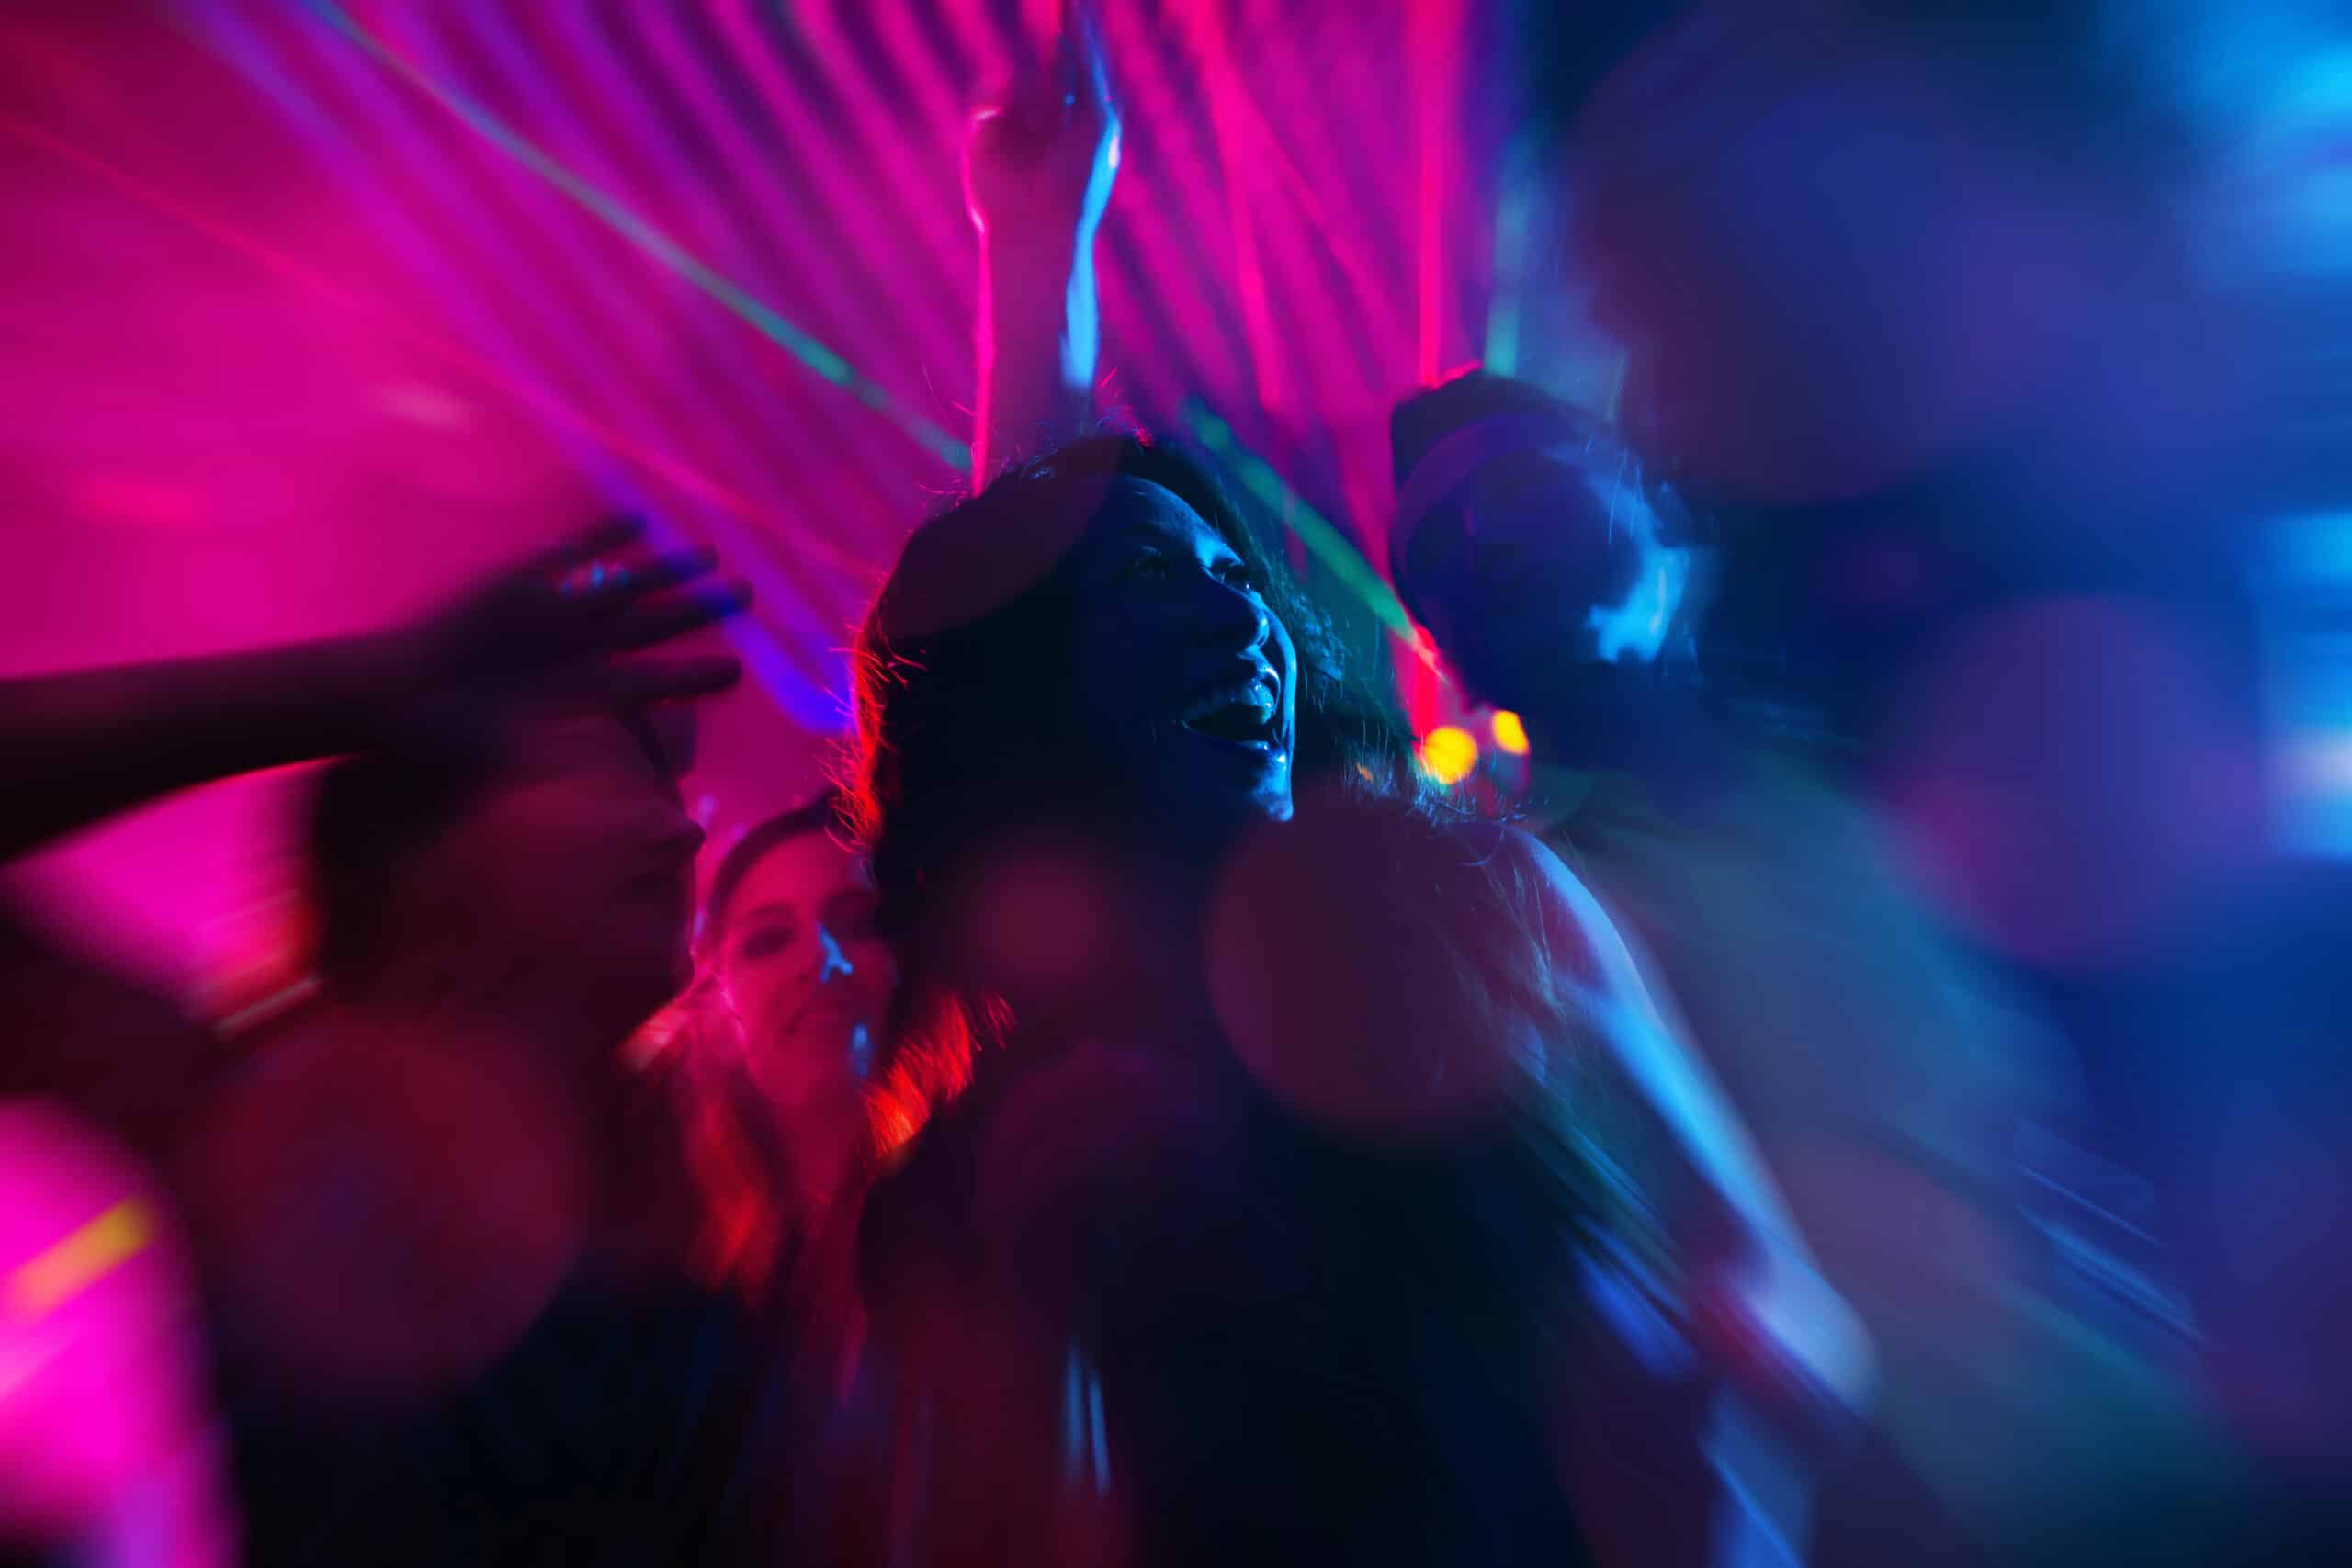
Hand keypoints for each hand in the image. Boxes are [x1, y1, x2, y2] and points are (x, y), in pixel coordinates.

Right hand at [379, 517, 748, 759]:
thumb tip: (583, 783)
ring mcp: (546, 616)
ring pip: (620, 588)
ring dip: (663, 572)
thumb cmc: (439, 743)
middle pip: (650, 626)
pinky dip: (597, 539)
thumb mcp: (507, 762)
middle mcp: (573, 652)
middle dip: (699, 611)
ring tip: (709, 554)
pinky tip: (637, 520)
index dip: (694, 677)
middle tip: (749, 595)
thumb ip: (556, 766)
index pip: (652, 684)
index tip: (738, 672)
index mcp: (578, 696)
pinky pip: (563, 557)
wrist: (384, 699)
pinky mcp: (511, 586)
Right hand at [965, 2, 1120, 244]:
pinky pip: (989, 93)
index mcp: (1086, 110)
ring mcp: (1019, 119)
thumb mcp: (1095, 122)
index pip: (1081, 56)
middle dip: (1057, 50)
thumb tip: (1067, 35)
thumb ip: (1086, 74)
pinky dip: (996, 101)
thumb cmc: (1076, 181)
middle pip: (1050, 58)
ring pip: (1020, 75)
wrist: (1036, 227)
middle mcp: (1053, 111)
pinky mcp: (987, 131)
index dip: (1077, 22)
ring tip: (1038, 131)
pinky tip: (1000, 117)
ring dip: (1030, 96)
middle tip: (1061, 62)